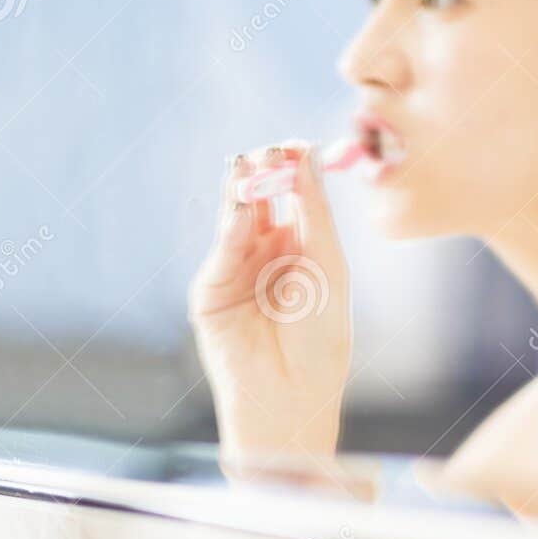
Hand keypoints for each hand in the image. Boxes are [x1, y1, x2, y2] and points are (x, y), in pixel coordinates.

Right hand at [187, 142, 350, 467]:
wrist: (290, 393)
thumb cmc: (320, 338)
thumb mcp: (327, 267)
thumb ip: (314, 214)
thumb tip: (304, 162)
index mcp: (302, 251)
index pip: (295, 199)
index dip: (294, 172)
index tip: (297, 145)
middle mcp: (266, 255)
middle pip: (261, 202)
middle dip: (265, 175)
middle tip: (270, 150)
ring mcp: (235, 271)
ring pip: (236, 219)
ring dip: (241, 191)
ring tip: (248, 163)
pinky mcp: (209, 289)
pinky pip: (221, 250)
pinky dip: (229, 227)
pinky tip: (240, 208)